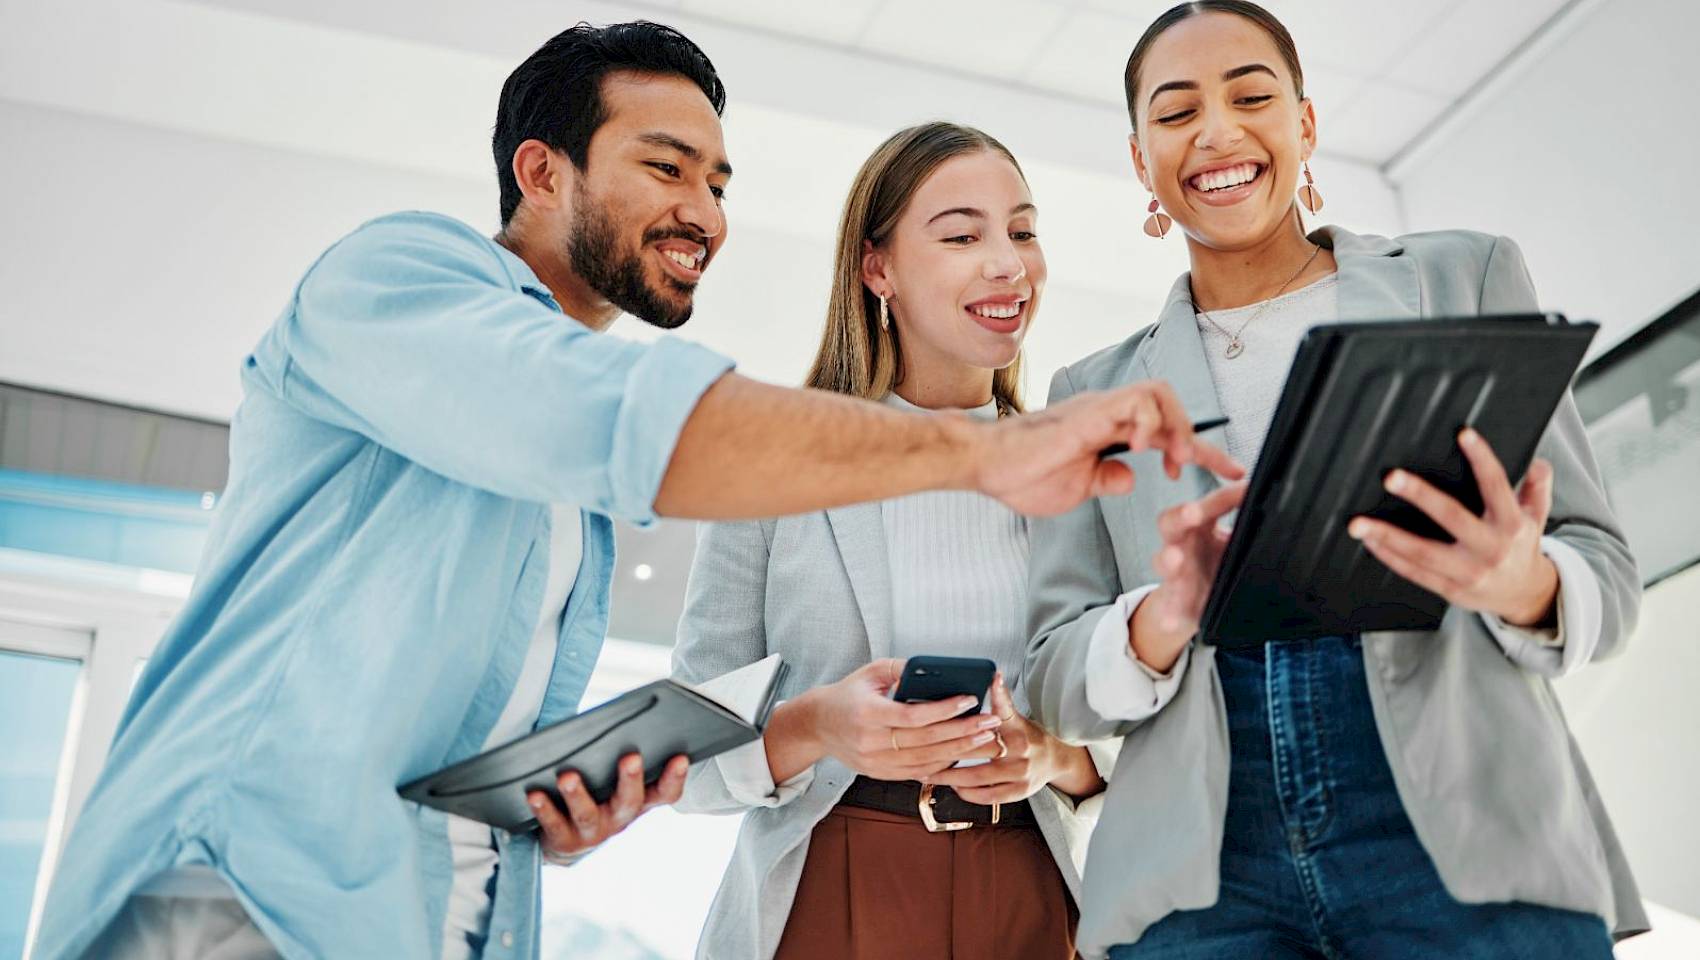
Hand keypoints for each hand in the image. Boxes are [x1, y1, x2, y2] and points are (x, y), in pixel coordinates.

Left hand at [528, 752, 686, 862]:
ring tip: (567, 776)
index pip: (665, 793)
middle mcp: (619, 818)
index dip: (675, 777)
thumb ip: (618, 757)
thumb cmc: (595, 795)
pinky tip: (534, 793)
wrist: (565, 840)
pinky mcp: (564, 840)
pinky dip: (544, 808)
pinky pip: (554, 824)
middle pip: (629, 801)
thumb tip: (619, 722)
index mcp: (638, 801)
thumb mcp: (614, 781)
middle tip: (631, 757)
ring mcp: (593, 832)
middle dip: (630, 779)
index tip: (680, 756)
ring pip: (588, 815)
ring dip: (578, 794)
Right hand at [805, 659, 1003, 781]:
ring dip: (959, 751)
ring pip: (926, 761)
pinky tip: (962, 754)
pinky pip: (917, 772)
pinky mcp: (879, 773)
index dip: (944, 710)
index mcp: (867, 713)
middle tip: (990, 722)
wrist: (818, 724)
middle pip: (926, 741)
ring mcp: (875, 762)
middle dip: (963, 732)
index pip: (913, 716)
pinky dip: (942, 764)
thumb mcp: (871, 672)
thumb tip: (937, 671)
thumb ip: (903, 668)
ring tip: (984, 739)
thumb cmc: (848, 694)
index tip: (970, 700)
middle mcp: (870, 742)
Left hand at [924, 674, 1100, 803]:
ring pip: (977, 777)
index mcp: (1017, 726)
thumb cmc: (1027, 735)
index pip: (1003, 707)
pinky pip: (987, 796)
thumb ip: (1001, 701)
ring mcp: (1020, 773)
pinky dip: (967, 792)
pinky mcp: (1019, 791)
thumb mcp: (1016, 715)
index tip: (986, 681)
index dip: (996, 693)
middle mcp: (1020, 749)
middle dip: (946, 750)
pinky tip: (952, 786)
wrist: (1056, 760)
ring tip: (927, 774)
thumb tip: (993, 675)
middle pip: (978, 748)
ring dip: (949, 777)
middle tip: (920, 749)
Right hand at [975, 381, 1242, 516]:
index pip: (1165, 432)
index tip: (1229, 473)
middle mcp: (1107, 412)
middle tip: (1203, 469)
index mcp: (1107, 429)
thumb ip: (1105, 478)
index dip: (1203, 452)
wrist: (984, 465)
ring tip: (1177, 460)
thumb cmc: (1021, 475)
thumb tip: (1131, 477)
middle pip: (1170, 404)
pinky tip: (1143, 448)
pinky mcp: (1088, 413)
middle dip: (1198, 436)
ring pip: (1158, 393)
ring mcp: (1099, 409)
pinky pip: (1134, 401)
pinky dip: (1150, 422)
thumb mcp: (1078, 486)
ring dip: (1178, 426)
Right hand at [1132, 480, 1249, 671]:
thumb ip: (1251, 527)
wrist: (1199, 600)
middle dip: (1182, 515)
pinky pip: (1167, 607)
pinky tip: (1170, 620)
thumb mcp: (1236, 542)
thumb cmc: (1218, 563)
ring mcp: (1175, 572)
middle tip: (1193, 512)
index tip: (1245, 488)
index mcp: (1201, 525)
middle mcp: (1182, 543)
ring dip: (1168, 559)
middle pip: (1172, 521)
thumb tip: (1284, 507)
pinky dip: (1168, 613)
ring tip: (1175, 559)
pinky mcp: (1174, 601)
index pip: (1210, 504)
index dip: (1224, 496)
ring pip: (1164, 561)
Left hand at [1348, 427, 1558, 626]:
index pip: (1496, 485)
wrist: (1525, 596)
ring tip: (1358, 523)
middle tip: (1391, 477)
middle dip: (1420, 495)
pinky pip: (1414, 572)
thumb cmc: (1521, 547)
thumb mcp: (1536, 517)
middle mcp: (1490, 548)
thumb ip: (1537, 489)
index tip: (1464, 434)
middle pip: (1452, 517)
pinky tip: (1370, 542)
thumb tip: (1540, 463)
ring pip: (1423, 552)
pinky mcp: (1450, 589)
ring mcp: (1468, 571)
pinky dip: (1389, 557)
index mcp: (1511, 524)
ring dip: (1387, 536)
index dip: (1482, 459)